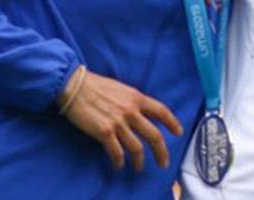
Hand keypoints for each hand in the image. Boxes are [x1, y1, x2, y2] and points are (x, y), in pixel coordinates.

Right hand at [58, 67, 182, 171]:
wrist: (75, 86)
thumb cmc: (96, 86)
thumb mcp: (122, 89)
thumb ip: (134, 101)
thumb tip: (142, 113)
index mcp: (137, 98)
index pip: (162, 111)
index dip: (173, 123)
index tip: (178, 133)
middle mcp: (131, 111)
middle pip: (154, 136)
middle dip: (162, 152)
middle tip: (163, 163)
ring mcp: (118, 122)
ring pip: (137, 148)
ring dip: (140, 161)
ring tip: (139, 167)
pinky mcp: (104, 132)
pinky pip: (117, 152)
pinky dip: (119, 161)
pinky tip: (119, 165)